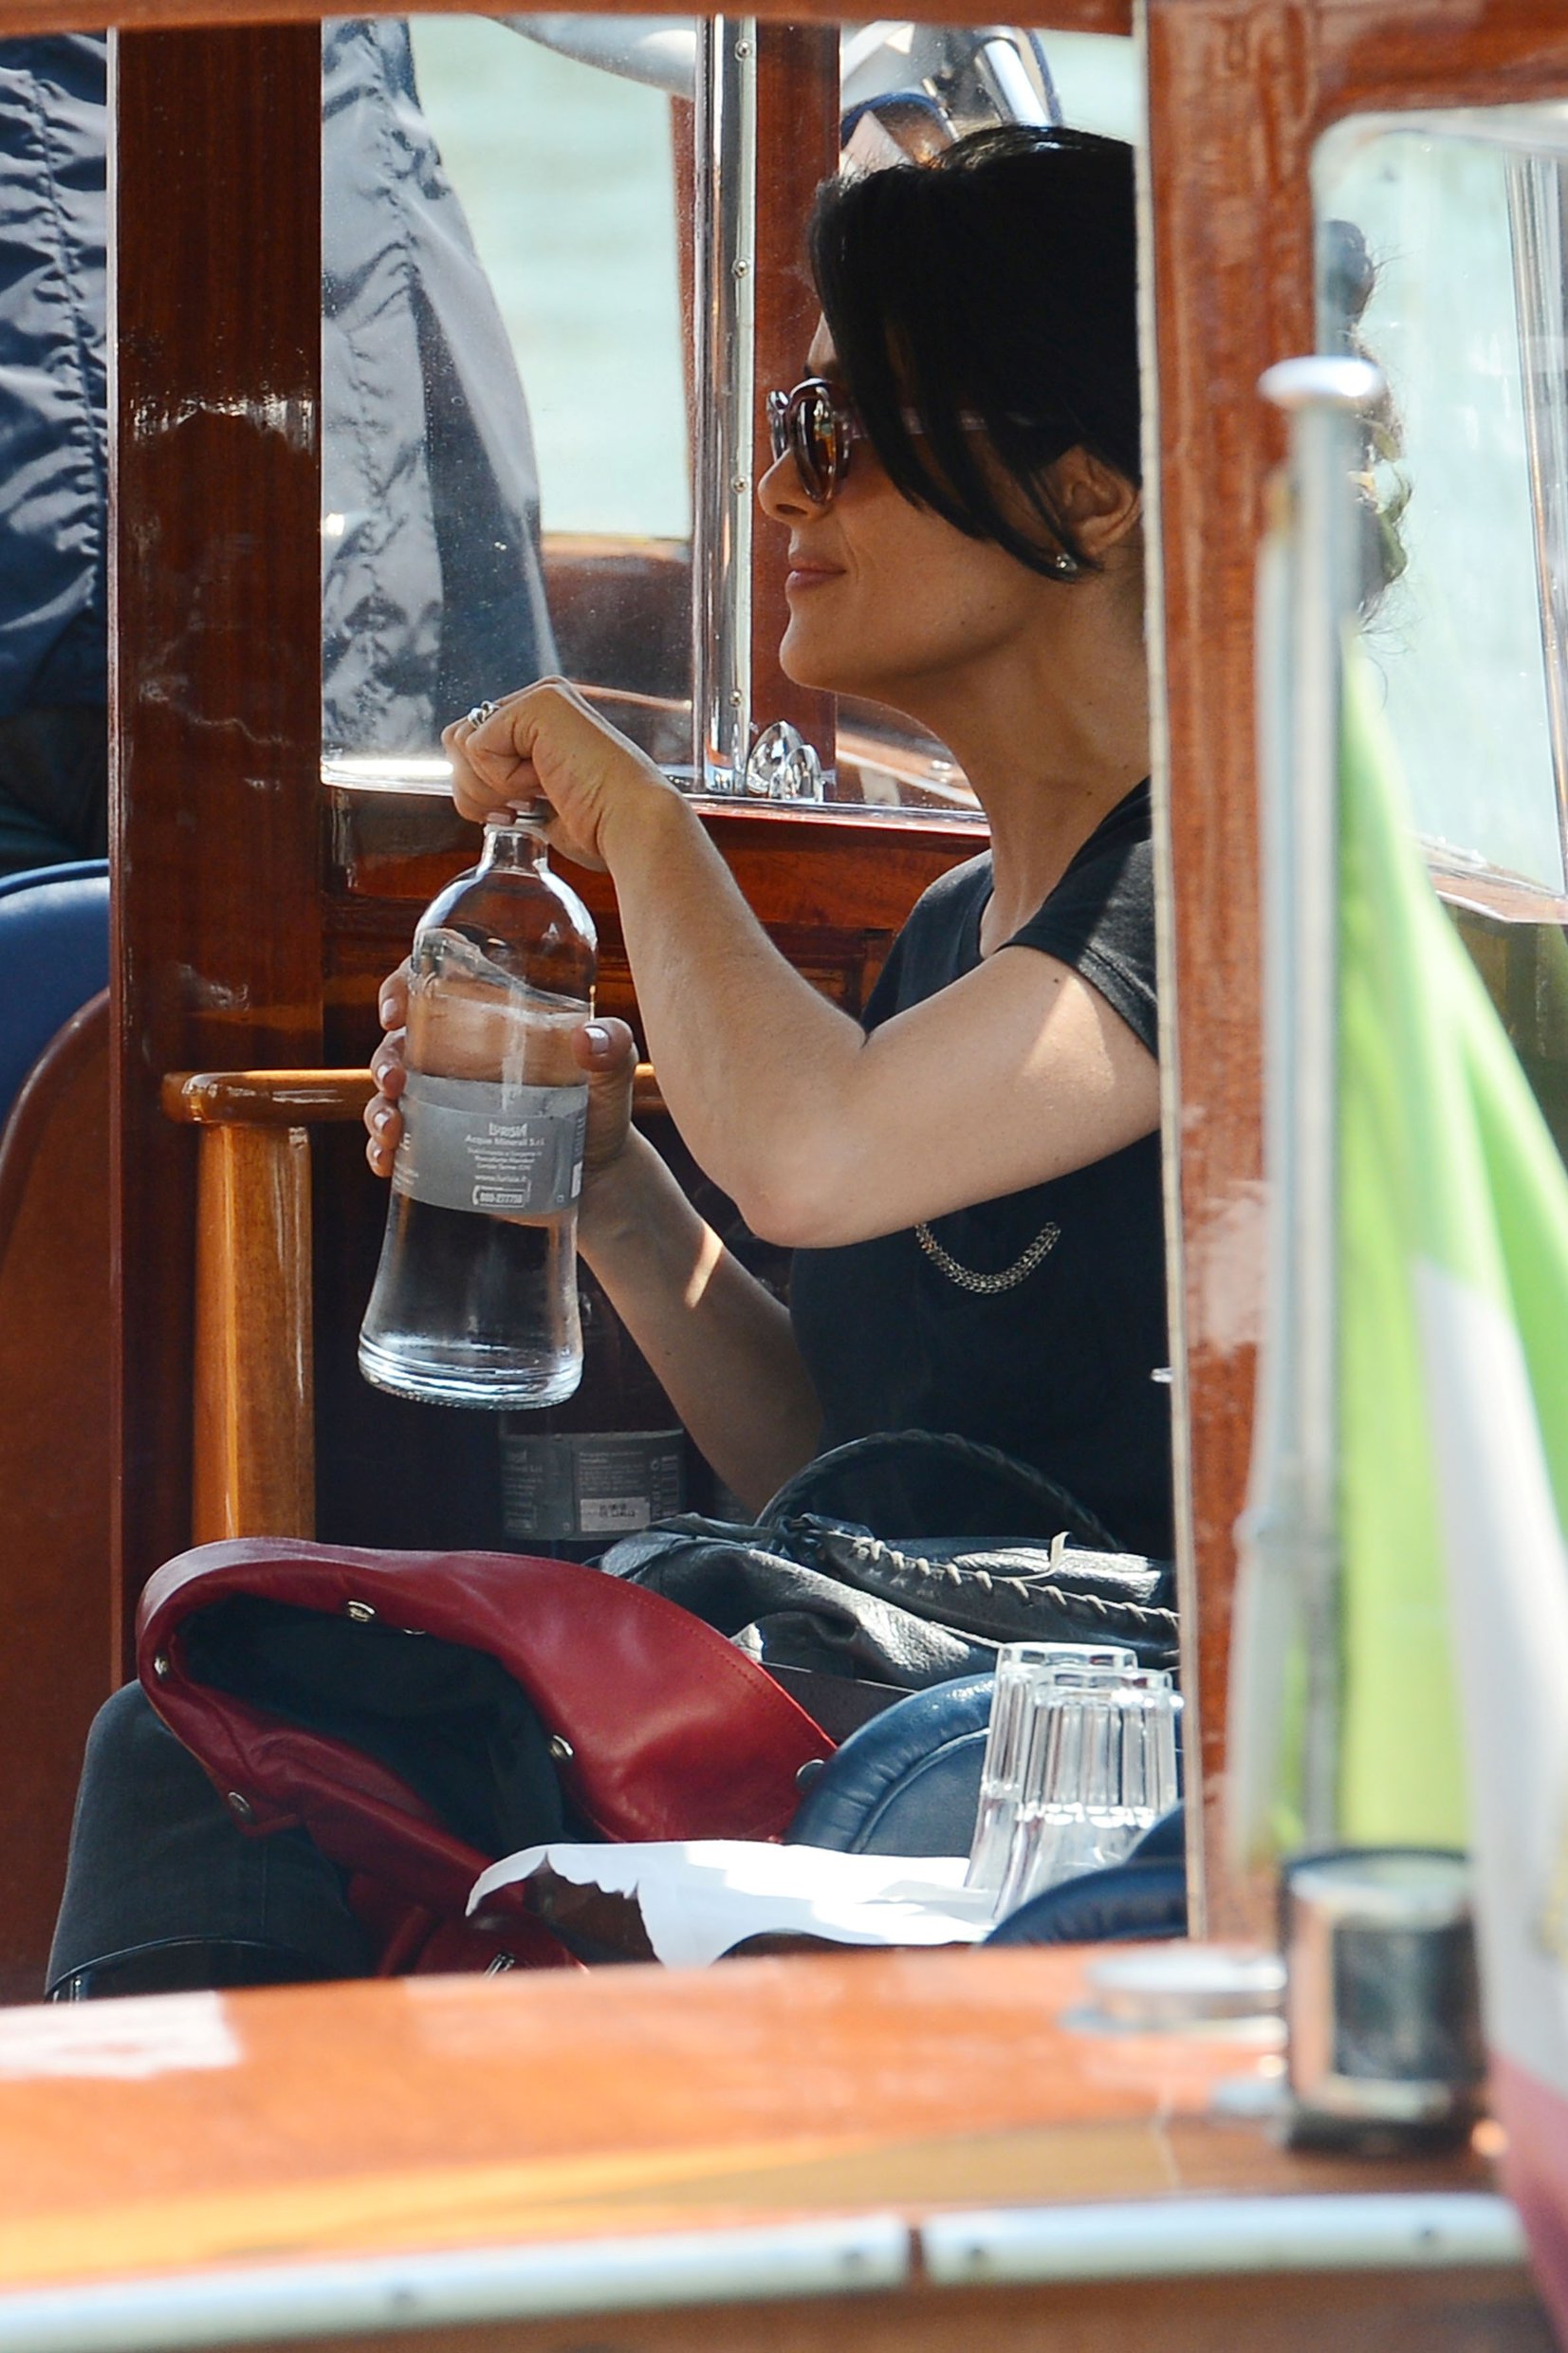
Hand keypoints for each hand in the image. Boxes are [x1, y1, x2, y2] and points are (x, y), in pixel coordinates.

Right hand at [363, 964, 639, 1184]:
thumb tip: (589, 1038)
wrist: (598, 1181)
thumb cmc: (601, 1111)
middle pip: (400, 1044)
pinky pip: (396, 1145)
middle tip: (396, 1080)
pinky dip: (382, 1151)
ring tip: (394, 1130)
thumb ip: (612, 1049)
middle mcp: (457, 1059)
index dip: (401, 986)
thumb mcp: (613, 1075)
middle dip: (385, 1059)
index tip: (395, 1009)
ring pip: (390, 1095)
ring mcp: (444, 1105)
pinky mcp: (441, 1148)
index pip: (432, 987)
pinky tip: (386, 1162)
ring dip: (377, 1109)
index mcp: (488, 1023)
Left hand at [442, 677, 680, 872]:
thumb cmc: (600, 825)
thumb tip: (464, 791)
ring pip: (461, 743)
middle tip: (527, 806)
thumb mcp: (537, 803)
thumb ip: (502, 784)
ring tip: (537, 795)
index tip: (524, 811)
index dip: (481, 791)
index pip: (471, 745)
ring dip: (491, 787)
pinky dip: (504, 780)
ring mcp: (539, 698)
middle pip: (456, 741)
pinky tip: (545, 783)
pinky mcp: (536, 704)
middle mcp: (540, 700)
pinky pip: (478, 748)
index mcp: (542, 720)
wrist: (632, 825)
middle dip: (478, 790)